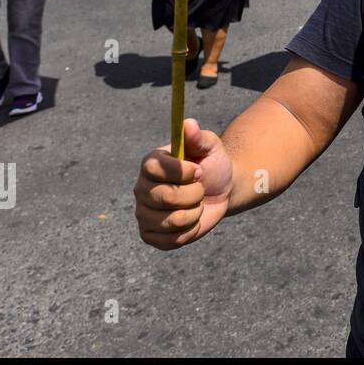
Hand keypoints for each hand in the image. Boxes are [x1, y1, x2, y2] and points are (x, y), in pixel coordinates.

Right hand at [134, 118, 233, 249]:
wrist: (221, 190)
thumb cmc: (213, 164)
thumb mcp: (210, 146)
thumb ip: (197, 137)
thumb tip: (188, 123)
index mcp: (151, 164)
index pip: (153, 168)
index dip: (179, 172)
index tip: (197, 171)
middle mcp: (141, 188)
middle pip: (163, 197)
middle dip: (193, 194)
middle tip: (201, 188)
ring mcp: (143, 213)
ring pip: (170, 221)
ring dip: (194, 213)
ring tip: (196, 204)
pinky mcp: (150, 234)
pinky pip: (171, 240)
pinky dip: (190, 231)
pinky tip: (192, 220)